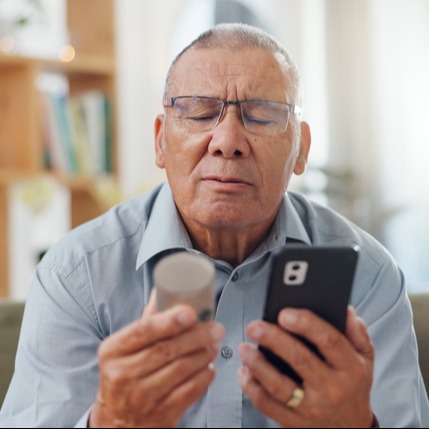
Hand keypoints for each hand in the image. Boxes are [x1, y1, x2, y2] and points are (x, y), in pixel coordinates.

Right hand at [89, 291, 224, 427]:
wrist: (116, 422)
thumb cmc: (124, 376)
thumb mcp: (124, 349)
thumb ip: (146, 322)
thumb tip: (162, 290)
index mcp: (113, 351)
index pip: (143, 330)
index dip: (169, 320)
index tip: (191, 312)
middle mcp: (123, 374)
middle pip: (167, 350)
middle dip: (197, 336)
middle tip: (216, 328)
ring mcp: (141, 398)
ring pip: (181, 370)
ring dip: (204, 354)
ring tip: (214, 344)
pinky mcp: (159, 415)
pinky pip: (190, 392)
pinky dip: (205, 376)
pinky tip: (210, 366)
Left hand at [238, 307, 373, 427]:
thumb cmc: (353, 386)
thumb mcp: (365, 358)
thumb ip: (356, 332)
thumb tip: (346, 310)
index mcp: (350, 368)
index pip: (329, 341)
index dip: (306, 324)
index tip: (284, 313)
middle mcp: (332, 388)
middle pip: (299, 359)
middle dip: (273, 339)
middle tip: (255, 326)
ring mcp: (312, 408)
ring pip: (279, 385)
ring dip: (257, 364)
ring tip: (245, 348)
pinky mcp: (294, 422)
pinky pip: (268, 405)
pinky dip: (252, 387)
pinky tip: (244, 371)